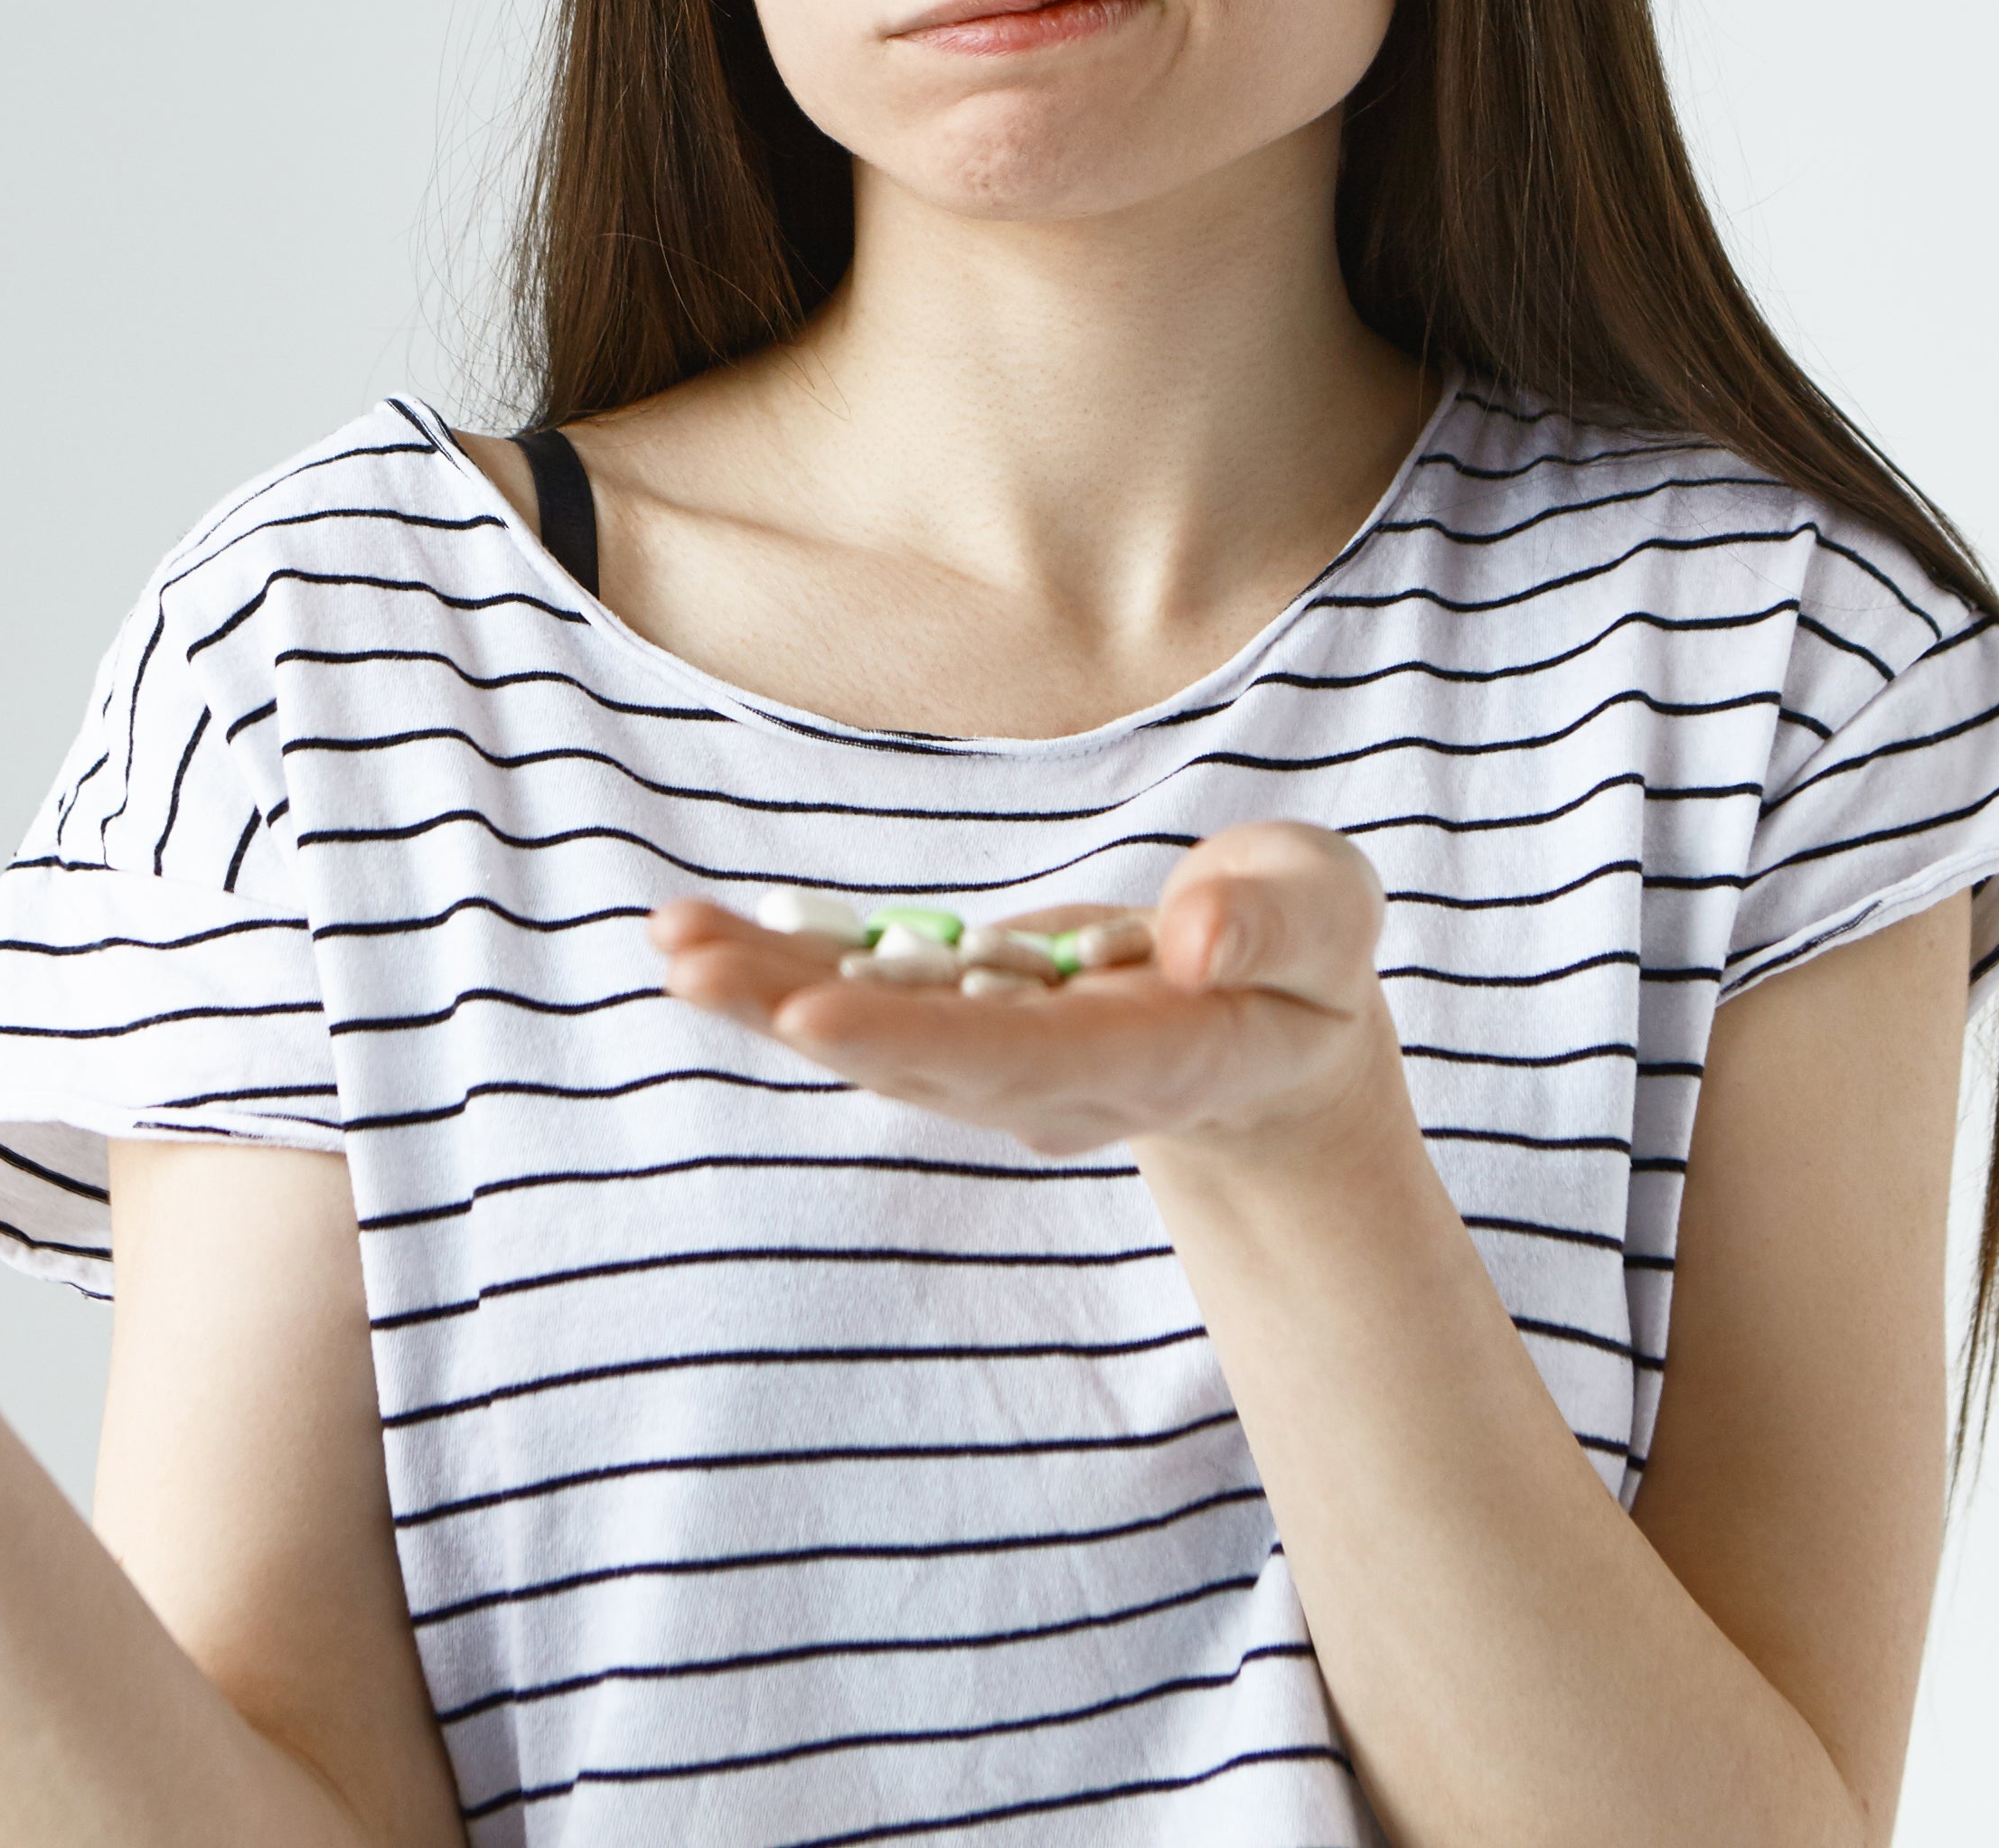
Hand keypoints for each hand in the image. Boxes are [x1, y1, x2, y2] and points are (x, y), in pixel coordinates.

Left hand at [647, 821, 1396, 1157]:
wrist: (1271, 1043)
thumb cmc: (1305, 959)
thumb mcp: (1329, 915)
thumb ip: (1275, 919)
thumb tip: (1193, 939)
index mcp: (1155, 1059)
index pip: (1023, 1060)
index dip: (913, 1040)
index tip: (809, 1016)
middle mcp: (1055, 1084)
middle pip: (914, 1059)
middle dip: (797, 1012)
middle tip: (690, 967)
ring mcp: (997, 1067)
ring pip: (868, 1038)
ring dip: (761, 992)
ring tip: (670, 941)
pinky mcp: (958, 1032)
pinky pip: (857, 1004)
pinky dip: (776, 970)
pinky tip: (693, 936)